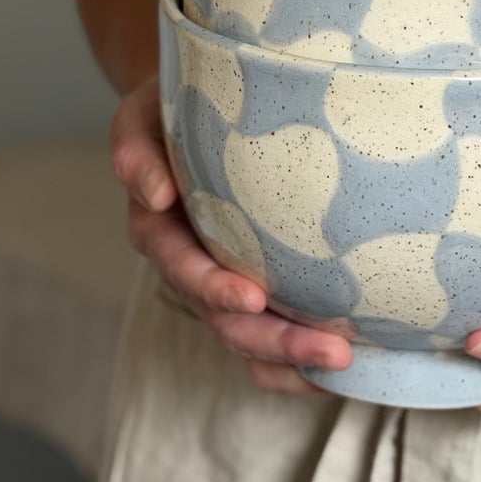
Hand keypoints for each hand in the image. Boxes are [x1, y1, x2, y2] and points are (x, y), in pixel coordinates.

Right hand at [111, 77, 351, 394]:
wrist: (200, 110)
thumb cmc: (177, 108)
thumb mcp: (145, 114)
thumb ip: (137, 148)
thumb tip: (154, 193)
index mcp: (160, 227)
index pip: (182, 267)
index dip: (213, 287)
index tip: (252, 297)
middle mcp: (189, 266)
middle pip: (224, 320)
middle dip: (275, 341)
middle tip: (330, 351)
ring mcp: (221, 285)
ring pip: (250, 340)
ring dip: (293, 360)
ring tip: (343, 364)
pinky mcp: (253, 293)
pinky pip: (269, 342)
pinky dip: (298, 366)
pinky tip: (342, 373)